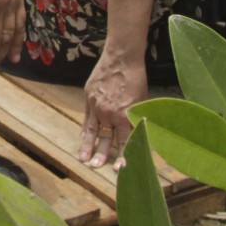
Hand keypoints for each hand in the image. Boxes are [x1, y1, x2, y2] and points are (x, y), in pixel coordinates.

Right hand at [79, 50, 146, 168]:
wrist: (122, 56)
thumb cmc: (136, 78)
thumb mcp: (141, 101)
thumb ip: (136, 119)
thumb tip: (137, 133)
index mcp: (124, 115)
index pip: (124, 141)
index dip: (122, 156)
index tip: (119, 169)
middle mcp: (109, 113)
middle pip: (105, 139)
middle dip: (102, 155)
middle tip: (96, 167)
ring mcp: (96, 105)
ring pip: (93, 130)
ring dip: (88, 146)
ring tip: (84, 159)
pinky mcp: (89, 96)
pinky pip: (87, 117)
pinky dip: (86, 128)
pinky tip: (83, 137)